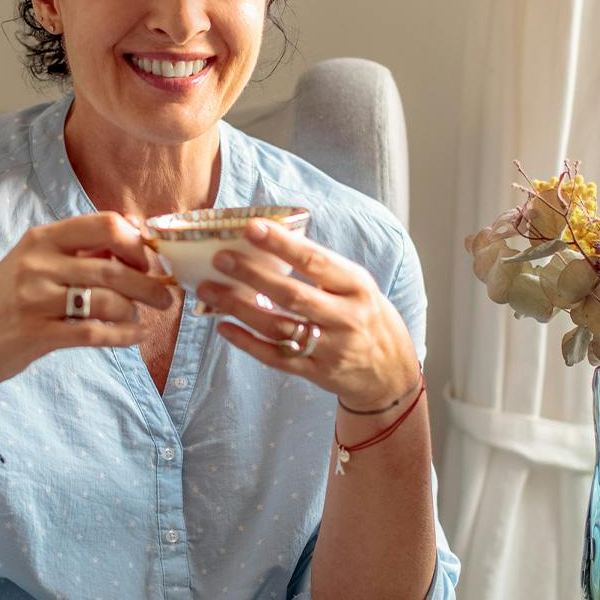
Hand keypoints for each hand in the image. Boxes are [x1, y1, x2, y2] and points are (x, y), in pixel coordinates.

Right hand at [0, 212, 173, 405]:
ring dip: (136, 311)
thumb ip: (82, 247)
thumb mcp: (36, 262)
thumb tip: (137, 231)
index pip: (105, 224)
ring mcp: (35, 299)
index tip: (150, 261)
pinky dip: (123, 335)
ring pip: (109, 300)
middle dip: (150, 284)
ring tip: (142, 318)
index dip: (138, 242)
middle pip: (114, 267)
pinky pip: (96, 333)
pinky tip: (131, 336)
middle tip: (165, 296)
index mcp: (42, 238)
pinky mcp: (37, 334)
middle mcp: (38, 263)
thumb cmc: (9, 300)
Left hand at [196, 219, 419, 410]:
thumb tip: (272, 238)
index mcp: (357, 286)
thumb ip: (322, 268)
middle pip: (292, 295)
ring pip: (278, 327)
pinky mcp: (315, 372)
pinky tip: (224, 327)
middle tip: (220, 258)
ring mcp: (330, 348)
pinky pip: (276, 358)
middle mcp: (346, 317)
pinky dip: (247, 343)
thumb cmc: (366, 316)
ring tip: (209, 290)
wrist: (390, 372)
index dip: (282, 244)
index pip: (315, 261)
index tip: (251, 227)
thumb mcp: (357, 286)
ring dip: (239, 308)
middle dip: (252, 274)